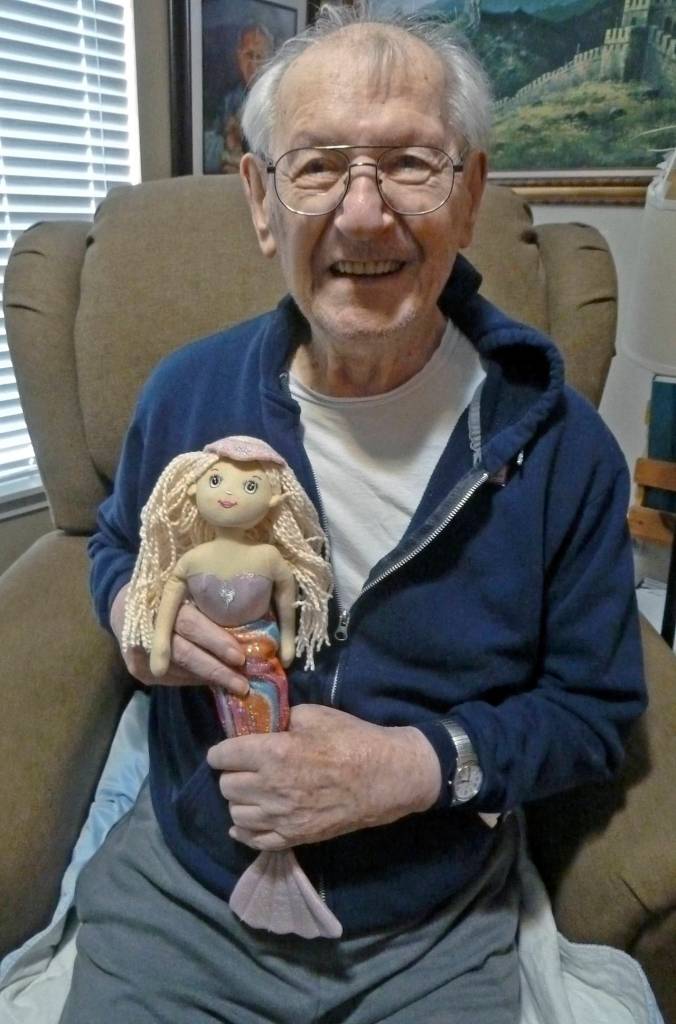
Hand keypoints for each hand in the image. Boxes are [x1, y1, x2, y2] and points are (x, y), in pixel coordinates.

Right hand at [110, 584, 248, 694]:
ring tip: (235, 687)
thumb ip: (204, 601)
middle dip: (216, 669)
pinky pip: (172, 678)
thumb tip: (243, 623)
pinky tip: (213, 682)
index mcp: (160, 602)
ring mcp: (139, 653)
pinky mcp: (137, 669)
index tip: (240, 656)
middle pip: (184, 653)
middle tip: (242, 683)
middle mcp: (147, 629)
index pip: (190, 624)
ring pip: (179, 670)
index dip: (216, 641)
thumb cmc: (165, 592)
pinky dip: (194, 680)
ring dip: (209, 679)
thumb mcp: (182, 587)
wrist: (123, 605)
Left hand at [206, 704, 441, 849]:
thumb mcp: (315, 715)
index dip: (222, 751)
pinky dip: (246, 829)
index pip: (222, 756)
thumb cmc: (352, 740)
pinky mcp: (294, 837)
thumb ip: (281, 720)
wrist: (385, 777)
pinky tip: (251, 818)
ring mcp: (281, 817)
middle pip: (225, 786)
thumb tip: (262, 725)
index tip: (229, 749)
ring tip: (254, 790)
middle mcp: (270, 788)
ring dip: (240, 800)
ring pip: (235, 813)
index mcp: (272, 753)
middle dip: (232, 774)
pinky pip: (253, 839)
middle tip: (246, 767)